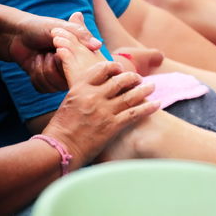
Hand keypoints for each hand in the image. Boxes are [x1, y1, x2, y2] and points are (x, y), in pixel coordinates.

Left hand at [8, 12, 101, 91]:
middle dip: (52, 63)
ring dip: (42, 68)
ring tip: (41, 55)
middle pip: (68, 80)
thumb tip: (98, 45)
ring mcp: (60, 79)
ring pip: (54, 86)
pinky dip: (35, 74)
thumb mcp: (61, 28)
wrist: (17, 34)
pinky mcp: (47, 84)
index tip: (57, 47)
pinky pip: (44, 88)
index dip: (67, 59)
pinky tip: (35, 63)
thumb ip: (80, 35)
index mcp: (82, 56)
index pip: (83, 69)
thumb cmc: (41, 28)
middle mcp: (75, 70)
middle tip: (49, 51)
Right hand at [44, 48, 159, 166]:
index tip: (120, 69)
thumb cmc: (61, 128)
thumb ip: (82, 91)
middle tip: (139, 78)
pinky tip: (156, 104)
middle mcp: (93, 96)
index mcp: (80, 87)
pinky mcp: (112, 126)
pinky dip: (147, 107)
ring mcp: (104, 111)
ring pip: (130, 95)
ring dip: (144, 89)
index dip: (114, 67)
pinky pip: (134, 113)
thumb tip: (95, 86)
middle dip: (132, 78)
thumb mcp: (68, 101)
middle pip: (119, 81)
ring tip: (152, 86)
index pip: (102, 69)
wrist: (59, 148)